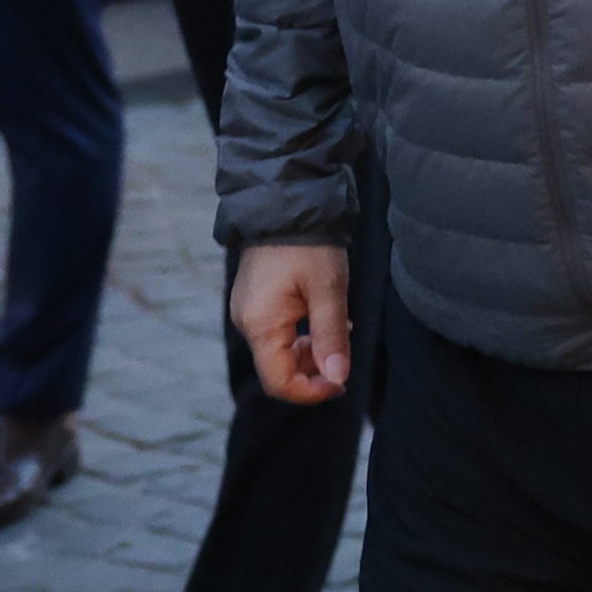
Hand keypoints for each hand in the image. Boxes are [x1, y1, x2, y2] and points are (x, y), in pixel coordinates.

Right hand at [231, 240, 351, 405]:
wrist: (286, 200)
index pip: (279, 382)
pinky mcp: (254, 299)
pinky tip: (323, 316)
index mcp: (260, 324)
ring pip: (279, 350)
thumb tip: (336, 379)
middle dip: (313, 369)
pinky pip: (276, 331)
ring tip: (340, 328)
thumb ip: (331, 337)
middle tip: (345, 350)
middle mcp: (246, 322)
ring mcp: (248, 310)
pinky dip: (301, 333)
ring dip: (311, 350)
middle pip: (278, 368)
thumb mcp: (328, 290)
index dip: (311, 392)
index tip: (340, 383)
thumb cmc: (309, 244)